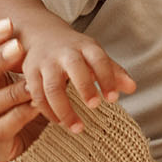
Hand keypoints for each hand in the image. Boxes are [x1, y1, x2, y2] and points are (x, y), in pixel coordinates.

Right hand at [0, 19, 48, 161]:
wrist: (39, 146)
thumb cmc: (31, 105)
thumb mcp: (27, 78)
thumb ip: (24, 59)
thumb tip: (32, 28)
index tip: (7, 24)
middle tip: (17, 47)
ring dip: (10, 92)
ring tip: (32, 83)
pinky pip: (0, 130)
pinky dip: (18, 116)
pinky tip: (35, 106)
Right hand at [11, 14, 136, 133]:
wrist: (40, 33)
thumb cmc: (74, 50)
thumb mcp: (94, 55)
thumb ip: (113, 72)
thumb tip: (132, 88)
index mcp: (85, 47)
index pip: (99, 59)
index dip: (107, 78)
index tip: (113, 99)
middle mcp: (64, 53)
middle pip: (74, 68)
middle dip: (84, 87)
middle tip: (94, 106)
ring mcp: (45, 63)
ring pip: (52, 87)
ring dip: (64, 109)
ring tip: (77, 128)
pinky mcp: (30, 73)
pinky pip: (37, 96)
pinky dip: (48, 111)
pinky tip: (59, 122)